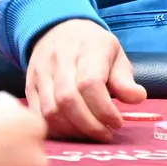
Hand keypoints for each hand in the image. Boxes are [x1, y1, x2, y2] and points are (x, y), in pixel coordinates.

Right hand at [26, 19, 145, 141]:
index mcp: (88, 48)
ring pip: (51, 110)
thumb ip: (125, 79)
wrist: (57, 29)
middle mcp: (60, 59)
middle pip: (68, 100)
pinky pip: (37, 115)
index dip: (104, 109)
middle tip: (106, 135)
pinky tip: (72, 133)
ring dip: (72, 130)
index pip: (91, 83)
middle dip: (89, 125)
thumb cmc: (92, 47)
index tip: (117, 122)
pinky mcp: (29, 86)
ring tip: (90, 135)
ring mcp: (41, 73)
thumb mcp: (115, 54)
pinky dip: (55, 130)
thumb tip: (137, 98)